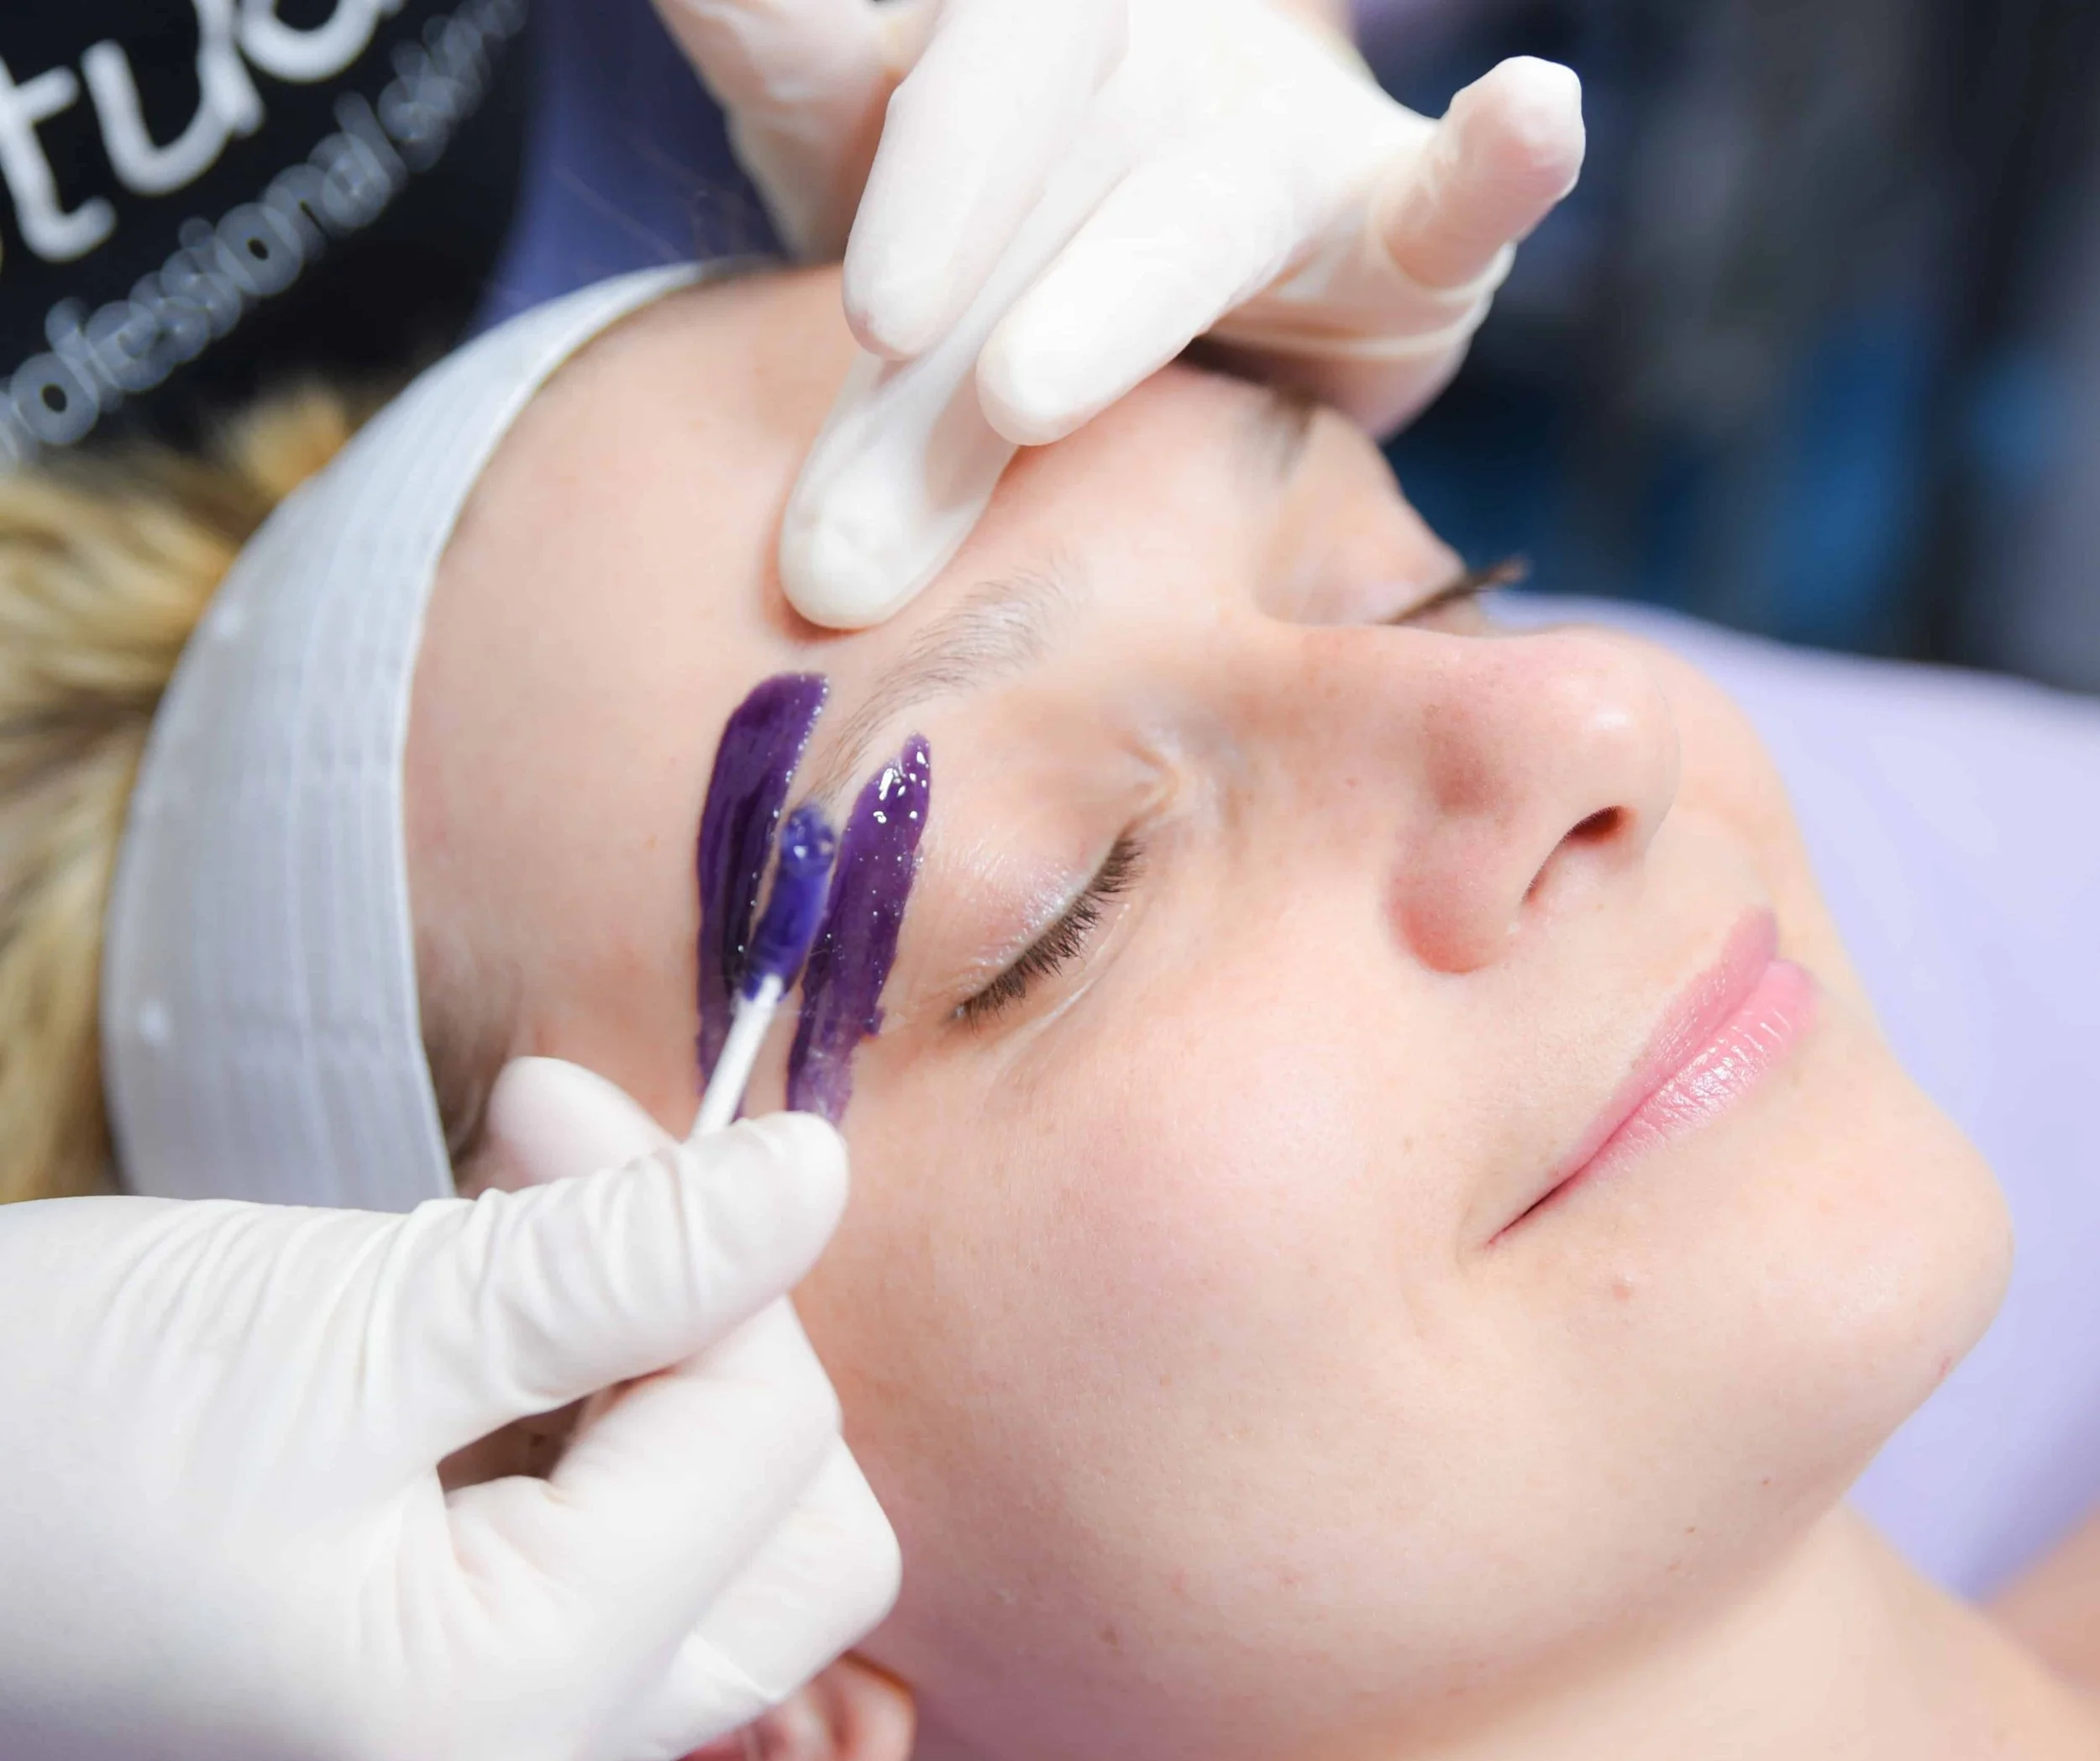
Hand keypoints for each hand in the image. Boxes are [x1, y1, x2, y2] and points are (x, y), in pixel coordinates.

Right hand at [0, 1071, 898, 1760]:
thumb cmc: (36, 1421)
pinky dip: (594, 1408)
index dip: (711, 1262)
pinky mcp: (448, 1696)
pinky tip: (487, 1300)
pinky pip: (623, 1549)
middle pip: (796, 1533)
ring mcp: (487, 1760)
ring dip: (658, 1353)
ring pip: (727, 1537)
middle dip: (716, 1329)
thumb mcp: (356, 1315)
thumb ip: (625, 1256)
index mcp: (501, 1725)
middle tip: (561, 1176)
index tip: (560, 1122)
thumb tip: (819, 1175)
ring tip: (505, 1208)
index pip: (771, 1452)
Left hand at [652, 0, 1582, 627]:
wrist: (1184, 307)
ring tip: (1030, 391)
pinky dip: (1490, 168)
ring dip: (1116, 287)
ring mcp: (1251, 134)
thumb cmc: (1016, 301)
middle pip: (1018, 99)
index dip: (780, 28)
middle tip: (880, 332)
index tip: (716, 22)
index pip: (857, 48)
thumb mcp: (916, 333)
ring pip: (1189, 190)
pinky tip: (1536, 117)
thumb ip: (874, 421)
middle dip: (947, 217)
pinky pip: (1437, 193)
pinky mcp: (1384, 216)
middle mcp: (1100, 65)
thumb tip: (823, 589)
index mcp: (946, 68)